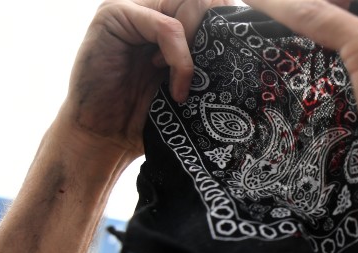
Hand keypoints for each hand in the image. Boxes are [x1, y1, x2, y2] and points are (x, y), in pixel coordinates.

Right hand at [60, 0, 232, 158]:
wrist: (105, 135)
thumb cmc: (148, 114)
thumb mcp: (191, 84)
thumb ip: (210, 59)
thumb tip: (253, 48)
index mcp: (172, 16)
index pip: (214, 2)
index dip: (229, 28)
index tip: (233, 66)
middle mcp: (153, 5)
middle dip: (217, 34)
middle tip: (213, 74)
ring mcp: (133, 5)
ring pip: (190, 4)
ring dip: (198, 48)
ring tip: (187, 86)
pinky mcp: (115, 14)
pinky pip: (167, 26)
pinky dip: (180, 59)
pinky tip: (177, 88)